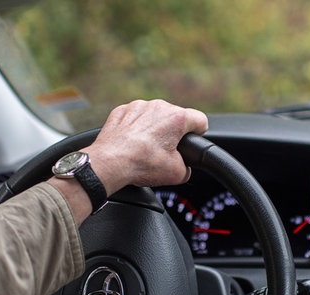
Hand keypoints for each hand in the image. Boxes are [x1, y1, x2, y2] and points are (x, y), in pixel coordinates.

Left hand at [85, 99, 207, 194]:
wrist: (110, 163)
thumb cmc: (142, 165)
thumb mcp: (177, 174)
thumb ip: (187, 167)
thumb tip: (184, 168)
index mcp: (176, 118)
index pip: (200, 121)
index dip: (199, 134)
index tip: (192, 142)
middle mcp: (158, 106)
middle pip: (175, 118)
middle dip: (172, 133)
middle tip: (164, 152)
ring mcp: (138, 106)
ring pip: (153, 116)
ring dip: (153, 129)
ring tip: (145, 149)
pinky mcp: (121, 111)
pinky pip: (134, 117)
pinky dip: (134, 128)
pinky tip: (131, 143)